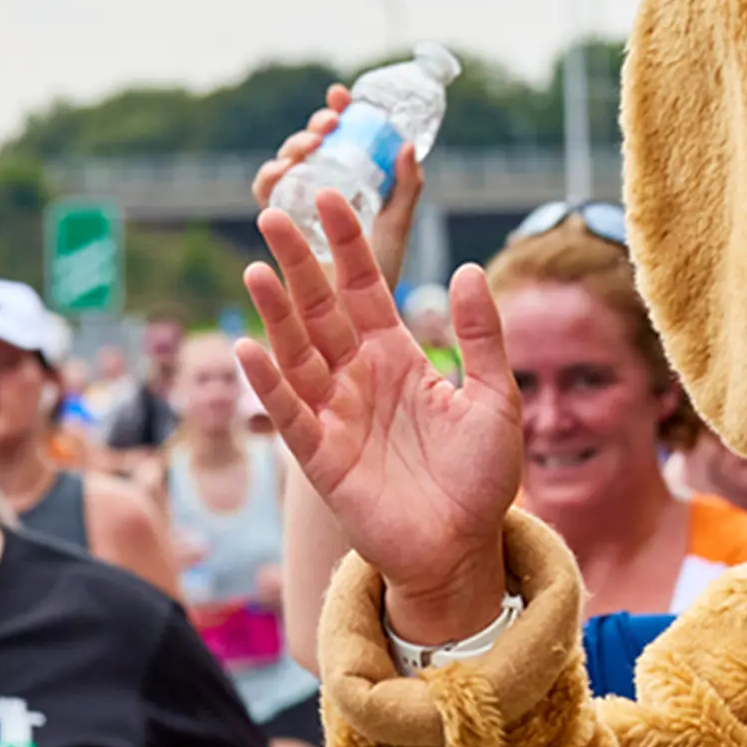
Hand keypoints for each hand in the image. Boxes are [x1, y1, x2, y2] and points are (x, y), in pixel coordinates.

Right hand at [239, 180, 522, 646]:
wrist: (465, 549)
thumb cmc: (481, 477)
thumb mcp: (496, 399)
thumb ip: (481, 337)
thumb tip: (469, 269)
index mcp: (397, 356)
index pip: (365, 288)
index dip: (347, 245)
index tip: (331, 196)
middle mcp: (358, 377)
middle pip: (319, 309)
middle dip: (298, 262)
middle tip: (274, 211)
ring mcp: (335, 414)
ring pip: (296, 353)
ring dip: (275, 314)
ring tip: (256, 269)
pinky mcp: (321, 457)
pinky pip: (289, 413)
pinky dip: (270, 383)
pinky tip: (249, 347)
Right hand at [250, 88, 427, 285]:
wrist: (357, 330)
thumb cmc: (380, 284)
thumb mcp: (395, 229)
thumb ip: (405, 191)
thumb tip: (407, 144)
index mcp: (344, 188)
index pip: (337, 141)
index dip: (335, 113)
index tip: (340, 93)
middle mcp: (316, 196)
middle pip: (308, 151)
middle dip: (314, 129)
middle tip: (328, 124)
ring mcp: (295, 214)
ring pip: (284, 170)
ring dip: (291, 149)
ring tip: (308, 147)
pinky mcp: (276, 235)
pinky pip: (265, 198)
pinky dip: (268, 179)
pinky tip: (280, 173)